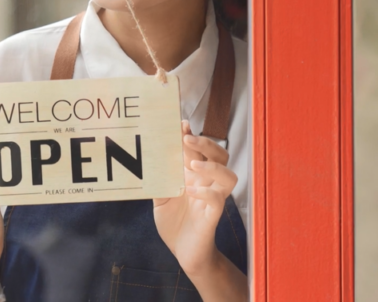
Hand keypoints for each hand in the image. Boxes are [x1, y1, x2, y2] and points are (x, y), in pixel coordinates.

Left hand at [153, 121, 237, 277]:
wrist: (183, 253)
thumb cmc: (175, 223)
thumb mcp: (160, 198)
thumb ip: (158, 180)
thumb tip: (148, 160)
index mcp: (195, 176)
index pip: (201, 150)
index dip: (194, 135)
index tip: (182, 124)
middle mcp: (207, 184)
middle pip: (220, 155)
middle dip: (205, 143)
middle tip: (186, 139)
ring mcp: (212, 199)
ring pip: (229, 176)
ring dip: (212, 167)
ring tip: (192, 165)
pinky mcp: (212, 217)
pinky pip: (218, 201)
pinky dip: (205, 193)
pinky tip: (190, 190)